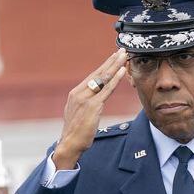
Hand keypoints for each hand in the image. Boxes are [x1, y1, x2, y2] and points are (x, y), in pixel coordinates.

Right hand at [52, 50, 128, 170]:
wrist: (70, 143)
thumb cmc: (75, 132)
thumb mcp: (77, 113)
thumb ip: (85, 103)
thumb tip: (93, 99)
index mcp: (76, 93)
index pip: (93, 76)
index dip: (105, 66)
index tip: (113, 57)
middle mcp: (80, 93)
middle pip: (98, 73)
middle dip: (111, 61)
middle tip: (122, 50)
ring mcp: (86, 98)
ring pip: (103, 78)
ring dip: (115, 65)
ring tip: (124, 55)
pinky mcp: (92, 106)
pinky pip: (106, 90)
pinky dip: (115, 79)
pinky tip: (122, 71)